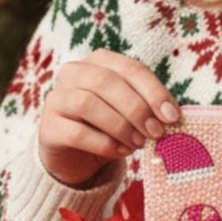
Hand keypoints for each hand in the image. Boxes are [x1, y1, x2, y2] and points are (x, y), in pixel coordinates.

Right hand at [38, 50, 179, 188]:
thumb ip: (148, 108)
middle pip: (107, 82)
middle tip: (156, 132)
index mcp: (98, 62)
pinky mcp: (48, 128)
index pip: (129, 68)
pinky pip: (77, 133)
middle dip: (137, 109)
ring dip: (120, 126)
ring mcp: (56, 99)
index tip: (171, 116)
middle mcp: (73, 73)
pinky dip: (104, 143)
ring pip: (88, 104)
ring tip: (138, 144)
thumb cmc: (108, 128)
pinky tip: (120, 152)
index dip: (153, 91)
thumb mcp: (131, 113)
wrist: (75, 158)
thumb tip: (173, 116)